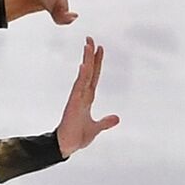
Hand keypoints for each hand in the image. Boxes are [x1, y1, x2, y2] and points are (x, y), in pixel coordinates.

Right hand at [56, 36, 119, 156]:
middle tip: (90, 38)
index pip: (93, 77)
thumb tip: (117, 118)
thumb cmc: (77, 137)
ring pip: (84, 75)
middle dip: (90, 55)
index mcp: (87, 98)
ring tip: (88, 45)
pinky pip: (79, 87)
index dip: (97, 63)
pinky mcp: (73, 104)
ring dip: (86, 60)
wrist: (66, 146)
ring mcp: (77, 98)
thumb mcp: (96, 128)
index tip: (99, 48)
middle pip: (88, 71)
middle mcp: (82, 95)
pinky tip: (85, 66)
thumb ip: (105, 122)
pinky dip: (82, 76)